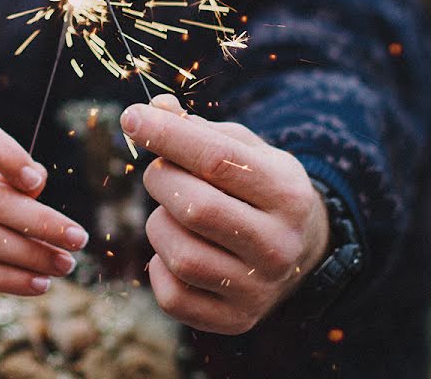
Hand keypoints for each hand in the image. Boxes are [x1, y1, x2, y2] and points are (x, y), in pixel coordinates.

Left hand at [120, 95, 329, 333]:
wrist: (298, 252)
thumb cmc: (257, 189)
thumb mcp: (243, 151)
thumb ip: (198, 130)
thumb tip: (154, 109)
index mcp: (287, 193)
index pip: (217, 159)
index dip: (167, 135)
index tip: (132, 116)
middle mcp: (279, 245)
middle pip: (194, 207)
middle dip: (161, 179)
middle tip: (160, 171)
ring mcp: (258, 289)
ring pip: (179, 254)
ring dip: (158, 224)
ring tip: (172, 214)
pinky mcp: (235, 320)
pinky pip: (171, 294)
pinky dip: (159, 267)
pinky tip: (175, 251)